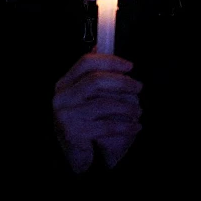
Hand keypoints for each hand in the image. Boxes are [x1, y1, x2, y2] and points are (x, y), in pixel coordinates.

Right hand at [53, 53, 142, 173]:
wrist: (73, 154)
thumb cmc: (83, 121)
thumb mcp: (84, 96)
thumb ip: (91, 73)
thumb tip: (100, 45)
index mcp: (64, 83)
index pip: (86, 62)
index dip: (110, 61)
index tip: (129, 66)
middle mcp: (61, 97)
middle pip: (96, 80)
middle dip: (122, 82)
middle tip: (139, 87)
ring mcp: (66, 115)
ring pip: (104, 103)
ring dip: (127, 107)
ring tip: (138, 111)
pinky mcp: (74, 132)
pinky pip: (107, 125)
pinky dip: (126, 126)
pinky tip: (135, 127)